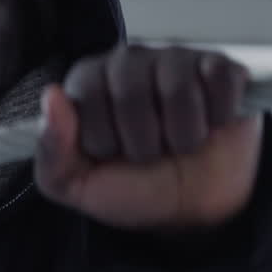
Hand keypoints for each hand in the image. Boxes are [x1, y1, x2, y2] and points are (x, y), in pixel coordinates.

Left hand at [35, 45, 262, 230]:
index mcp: (88, 82)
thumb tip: (52, 96)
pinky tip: (212, 125)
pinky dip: (219, 117)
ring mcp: (176, 60)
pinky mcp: (219, 67)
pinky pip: (220, 81)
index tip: (114, 155)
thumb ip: (52, 150)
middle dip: (144, 144)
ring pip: (178, 91)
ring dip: (184, 137)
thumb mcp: (78, 186)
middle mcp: (128, 61)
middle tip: (151, 153)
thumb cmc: (134, 189)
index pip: (88, 98)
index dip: (104, 140)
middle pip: (131, 94)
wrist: (194, 211)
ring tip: (182, 144)